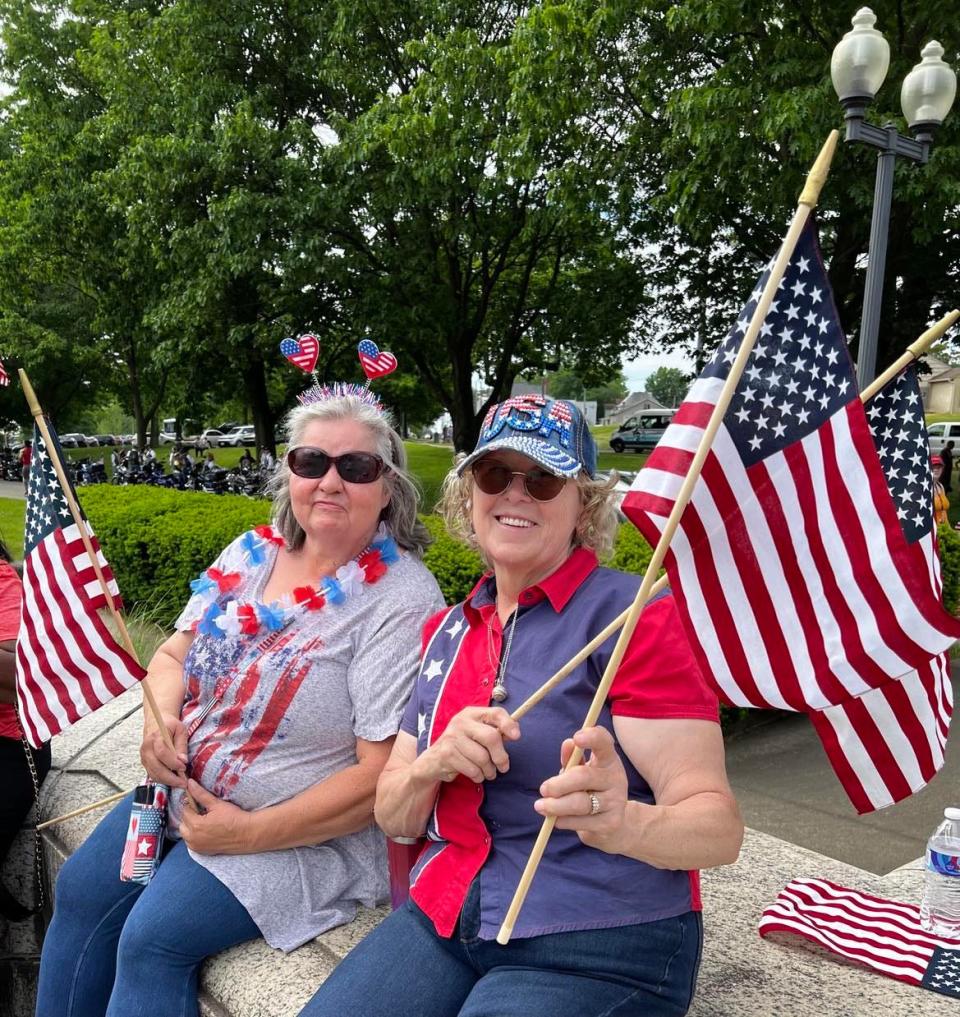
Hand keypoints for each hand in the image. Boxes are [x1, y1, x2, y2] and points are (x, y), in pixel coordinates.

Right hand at [140, 713, 188, 787]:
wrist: (156, 721)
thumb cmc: (170, 725)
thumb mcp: (180, 730)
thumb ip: (181, 745)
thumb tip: (183, 761)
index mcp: (156, 736)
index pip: (162, 753)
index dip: (173, 762)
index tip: (183, 767)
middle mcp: (147, 747)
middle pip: (156, 766)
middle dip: (170, 777)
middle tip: (183, 783)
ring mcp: (143, 755)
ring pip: (152, 773)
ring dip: (166, 781)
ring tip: (179, 783)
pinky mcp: (144, 761)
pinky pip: (151, 773)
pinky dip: (161, 779)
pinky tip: (172, 780)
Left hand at [178, 779, 254, 854]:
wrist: (246, 834)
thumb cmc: (233, 818)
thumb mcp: (217, 804)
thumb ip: (200, 794)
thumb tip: (189, 783)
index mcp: (195, 825)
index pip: (185, 810)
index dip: (191, 804)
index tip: (200, 802)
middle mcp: (192, 838)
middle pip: (183, 823)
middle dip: (190, 816)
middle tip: (203, 812)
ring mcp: (196, 847)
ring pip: (186, 834)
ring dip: (191, 827)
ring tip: (205, 821)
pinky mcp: (201, 852)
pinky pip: (191, 842)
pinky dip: (195, 836)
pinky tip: (206, 830)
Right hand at [414, 706, 519, 783]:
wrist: (433, 761)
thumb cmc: (462, 746)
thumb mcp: (476, 733)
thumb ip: (494, 731)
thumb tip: (514, 733)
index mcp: (471, 714)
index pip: (495, 713)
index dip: (508, 724)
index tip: (516, 736)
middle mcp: (461, 722)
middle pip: (491, 737)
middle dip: (501, 756)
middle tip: (503, 766)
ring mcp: (453, 738)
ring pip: (483, 758)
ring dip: (489, 770)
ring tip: (488, 772)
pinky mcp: (447, 754)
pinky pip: (473, 769)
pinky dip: (479, 776)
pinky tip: (476, 775)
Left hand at [534, 726, 630, 853]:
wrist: (612, 823)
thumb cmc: (590, 789)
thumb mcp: (580, 770)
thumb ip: (572, 759)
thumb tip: (567, 744)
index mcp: (608, 759)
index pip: (604, 742)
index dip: (592, 737)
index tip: (576, 738)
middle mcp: (616, 778)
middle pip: (584, 776)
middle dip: (559, 784)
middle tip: (543, 789)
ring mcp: (616, 801)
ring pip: (580, 803)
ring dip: (556, 805)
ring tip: (541, 806)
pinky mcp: (611, 823)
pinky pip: (581, 822)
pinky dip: (563, 821)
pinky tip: (556, 819)